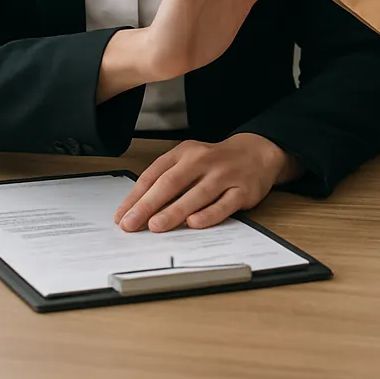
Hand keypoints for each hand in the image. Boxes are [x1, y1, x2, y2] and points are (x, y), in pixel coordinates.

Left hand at [114, 134, 300, 231]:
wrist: (258, 153)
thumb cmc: (216, 162)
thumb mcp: (189, 161)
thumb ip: (166, 180)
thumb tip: (137, 210)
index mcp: (186, 152)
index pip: (155, 173)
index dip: (135, 196)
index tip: (121, 216)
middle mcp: (204, 160)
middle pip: (172, 182)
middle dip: (148, 205)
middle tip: (131, 223)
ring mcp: (225, 174)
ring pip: (197, 194)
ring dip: (175, 211)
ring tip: (156, 226)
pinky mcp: (243, 190)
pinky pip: (224, 204)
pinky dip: (208, 214)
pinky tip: (194, 223)